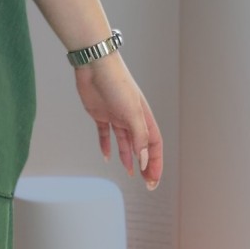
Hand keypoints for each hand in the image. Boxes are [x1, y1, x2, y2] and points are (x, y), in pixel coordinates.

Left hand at [73, 54, 161, 189]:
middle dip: (146, 165)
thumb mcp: (131, 113)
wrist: (94, 65)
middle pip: (141, 146)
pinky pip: (105, 134)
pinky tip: (107, 158)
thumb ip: (138, 137)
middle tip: (146, 182)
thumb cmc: (116, 83)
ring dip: (127, 158)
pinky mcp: (100, 114)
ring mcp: (116, 116)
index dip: (155, 163)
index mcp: (144, 117)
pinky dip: (106, 146)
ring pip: (124, 142)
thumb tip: (143, 159)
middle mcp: (131, 118)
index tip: (153, 181)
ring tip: (130, 174)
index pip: (154, 145)